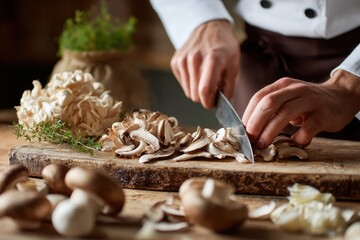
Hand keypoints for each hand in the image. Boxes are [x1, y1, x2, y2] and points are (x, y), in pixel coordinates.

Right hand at [170, 20, 238, 108]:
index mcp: (212, 58)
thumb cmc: (224, 47)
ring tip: (206, 79)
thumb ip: (228, 87)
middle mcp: (194, 59)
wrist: (208, 28)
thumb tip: (221, 104)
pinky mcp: (175, 62)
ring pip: (188, 92)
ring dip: (197, 91)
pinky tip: (197, 73)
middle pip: (195, 95)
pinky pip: (183, 85)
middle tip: (213, 89)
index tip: (214, 103)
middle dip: (205, 97)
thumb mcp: (234, 64)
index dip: (209, 102)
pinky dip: (191, 84)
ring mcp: (183, 60)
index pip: (204, 90)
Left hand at [242, 70, 359, 148]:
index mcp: (282, 85)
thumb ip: (271, 109)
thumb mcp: (287, 98)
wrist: (341, 96)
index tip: (242, 132)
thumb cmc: (307, 102)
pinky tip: (293, 143)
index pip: (258, 97)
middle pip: (268, 103)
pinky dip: (298, 138)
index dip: (247, 115)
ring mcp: (310, 100)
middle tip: (250, 140)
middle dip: (255, 123)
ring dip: (270, 132)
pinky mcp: (324, 114)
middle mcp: (295, 89)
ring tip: (262, 145)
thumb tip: (248, 129)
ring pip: (285, 113)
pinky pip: (308, 128)